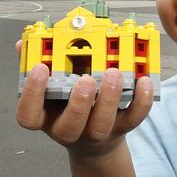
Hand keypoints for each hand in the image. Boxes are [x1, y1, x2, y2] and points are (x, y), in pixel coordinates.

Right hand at [15, 40, 152, 162]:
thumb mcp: (51, 89)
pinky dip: (141, 100)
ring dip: (109, 99)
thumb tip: (23, 46)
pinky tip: (143, 80)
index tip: (40, 68)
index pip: (29, 115)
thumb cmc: (70, 106)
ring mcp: (97, 130)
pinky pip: (134, 118)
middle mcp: (71, 127)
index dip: (32, 93)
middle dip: (79, 103)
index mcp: (48, 116)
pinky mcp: (123, 127)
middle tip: (86, 80)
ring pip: (102, 124)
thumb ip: (41, 66)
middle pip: (70, 126)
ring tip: (114, 74)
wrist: (95, 141)